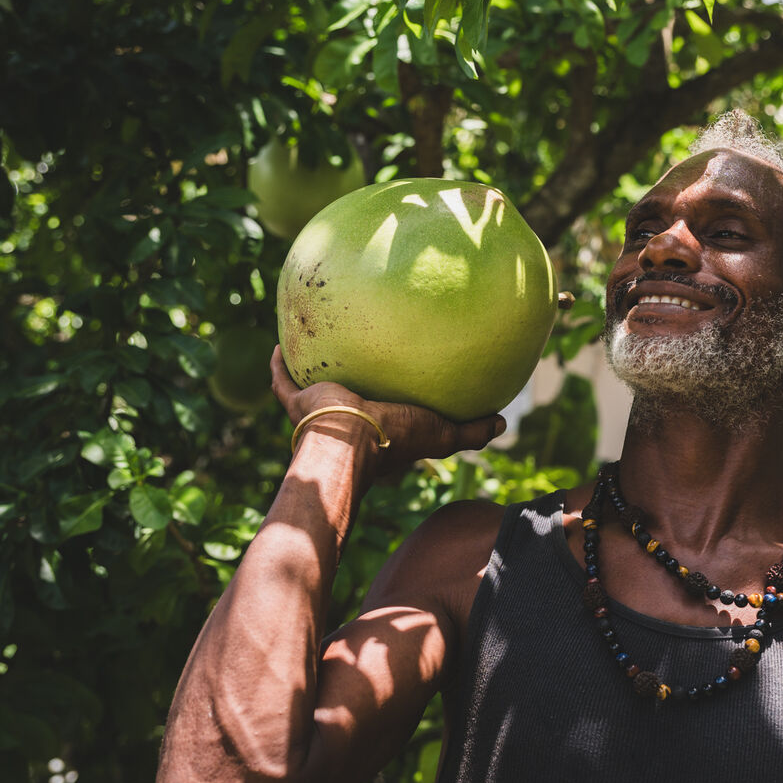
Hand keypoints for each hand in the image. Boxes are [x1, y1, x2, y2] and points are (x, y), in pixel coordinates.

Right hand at [269, 346, 505, 466]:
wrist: (349, 440)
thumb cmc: (395, 439)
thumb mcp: (442, 435)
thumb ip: (471, 431)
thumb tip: (503, 422)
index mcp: (380, 430)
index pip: (387, 416)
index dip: (394, 405)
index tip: (402, 385)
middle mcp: (348, 420)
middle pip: (349, 398)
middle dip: (351, 384)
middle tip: (359, 359)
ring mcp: (320, 412)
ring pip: (312, 390)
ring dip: (314, 373)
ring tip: (318, 345)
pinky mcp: (299, 402)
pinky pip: (283, 381)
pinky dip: (279, 365)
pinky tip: (280, 343)